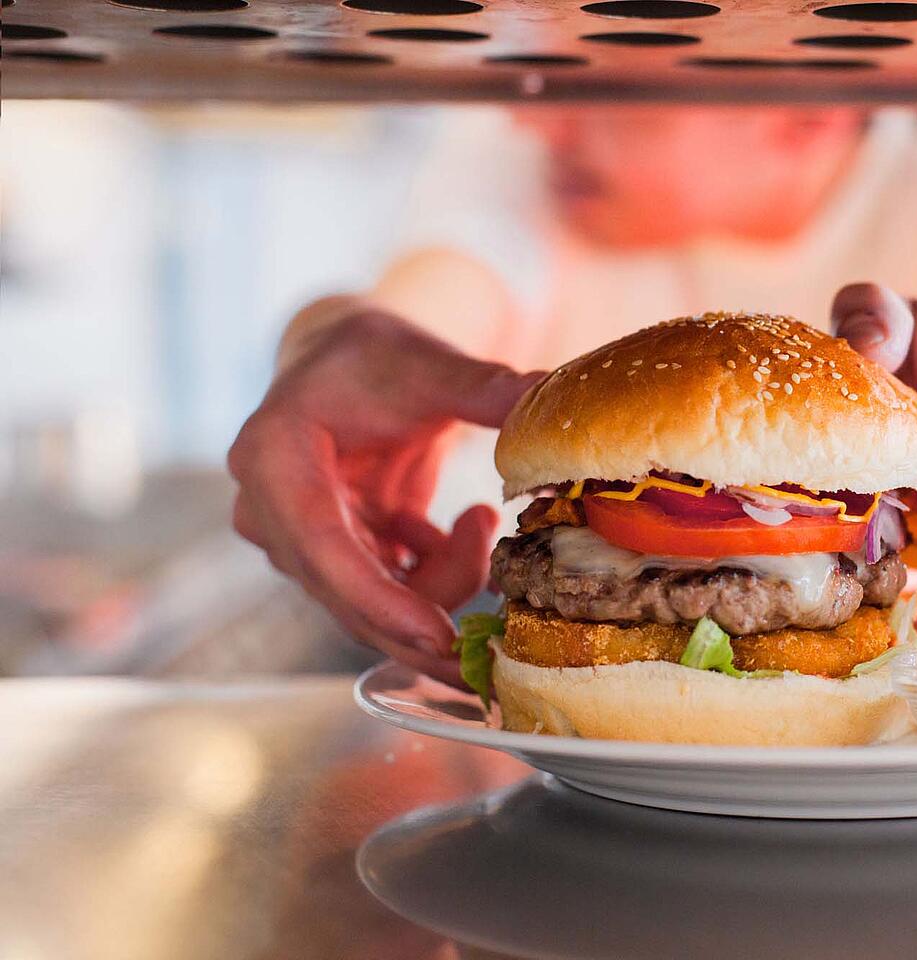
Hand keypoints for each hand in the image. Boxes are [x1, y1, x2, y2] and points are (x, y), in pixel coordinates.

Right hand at [228, 307, 540, 683]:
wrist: (348, 365)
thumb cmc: (376, 357)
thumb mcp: (429, 363)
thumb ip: (485, 387)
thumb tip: (550, 391)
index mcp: (274, 456)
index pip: (320, 544)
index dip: (378, 599)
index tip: (439, 636)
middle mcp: (270, 510)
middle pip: (346, 595)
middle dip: (425, 621)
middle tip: (496, 643)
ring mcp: (299, 541)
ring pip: (374, 604)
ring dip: (444, 580)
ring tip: (482, 519)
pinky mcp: (334, 557)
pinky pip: (389, 595)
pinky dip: (439, 576)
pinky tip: (468, 529)